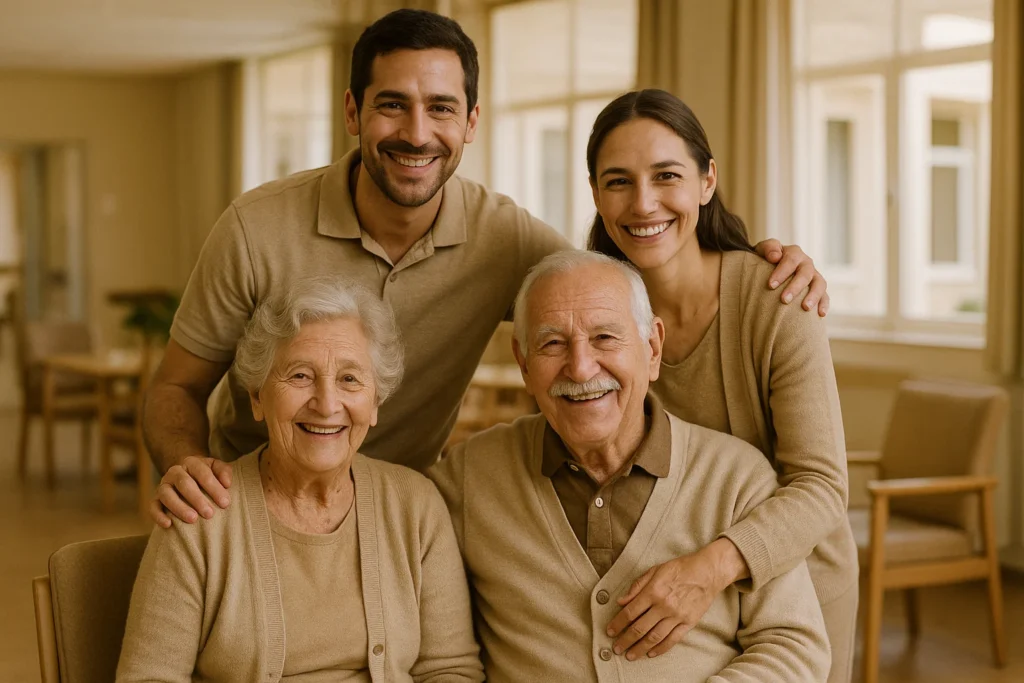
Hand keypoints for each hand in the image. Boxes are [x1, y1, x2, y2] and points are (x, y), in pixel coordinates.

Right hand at [150, 455, 232, 527]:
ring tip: (193, 519)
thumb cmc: (205, 474)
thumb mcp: (216, 467)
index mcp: (192, 463)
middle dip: (197, 499)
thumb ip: (224, 471)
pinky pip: (153, 506)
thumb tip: (227, 483)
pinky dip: (158, 515)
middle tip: (210, 514)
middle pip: (184, 483)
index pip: (203, 473)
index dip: (214, 488)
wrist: (185, 473)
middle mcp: (175, 472)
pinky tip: (169, 524)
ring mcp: (163, 485)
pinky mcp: (155, 498)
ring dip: (179, 507)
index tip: (225, 503)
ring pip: (167, 494)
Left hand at [605, 539, 747, 659]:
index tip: (610, 631)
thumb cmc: (680, 568)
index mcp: (653, 591)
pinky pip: (673, 639)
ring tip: (631, 655)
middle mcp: (664, 605)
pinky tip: (651, 653)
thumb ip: (637, 586)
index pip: (630, 612)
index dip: (618, 623)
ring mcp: (677, 616)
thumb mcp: (655, 570)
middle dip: (626, 640)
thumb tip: (621, 601)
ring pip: (655, 637)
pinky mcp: (688, 622)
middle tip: (616, 648)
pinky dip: (661, 648)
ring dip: (640, 648)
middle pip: (640, 628)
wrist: (707, 572)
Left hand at [754, 239, 829, 316]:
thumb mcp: (762, 250)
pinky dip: (824, 304)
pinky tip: (821, 314)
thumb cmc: (766, 259)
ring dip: (814, 296)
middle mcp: (806, 263)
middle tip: (784, 300)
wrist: (771, 266)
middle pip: (805, 273)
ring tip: (805, 308)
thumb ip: (768, 248)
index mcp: (794, 253)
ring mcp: (814, 276)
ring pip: (819, 284)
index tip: (771, 285)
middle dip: (795, 287)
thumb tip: (775, 257)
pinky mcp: (818, 289)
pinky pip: (825, 296)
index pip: (790, 260)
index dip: (782, 272)